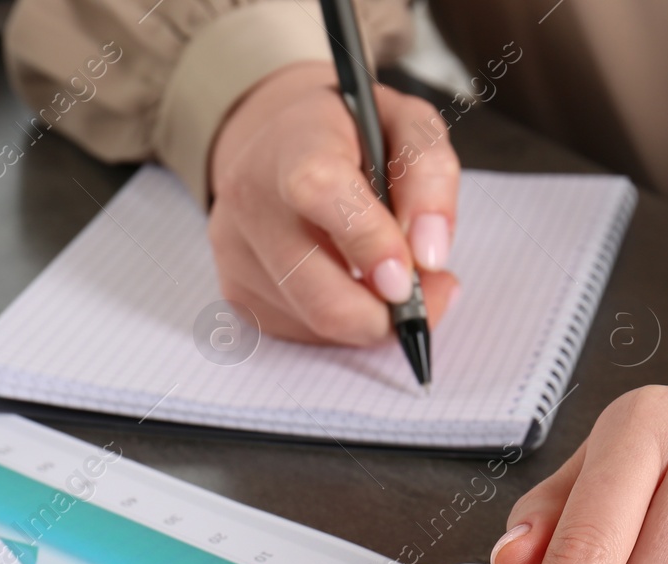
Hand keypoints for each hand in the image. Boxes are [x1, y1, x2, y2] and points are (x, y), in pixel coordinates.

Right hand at [208, 61, 460, 344]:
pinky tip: (352, 283)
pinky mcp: (237, 294)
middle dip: (388, 313)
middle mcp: (250, 201)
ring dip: (374, 316)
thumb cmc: (349, 135)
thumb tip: (430, 255)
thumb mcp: (406, 126)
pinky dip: (345, 322)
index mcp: (292, 145)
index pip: (319, 192)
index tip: (408, 278)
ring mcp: (235, 254)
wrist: (277, 143)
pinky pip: (306, 333)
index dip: (369, 241)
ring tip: (394, 276)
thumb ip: (430, 177)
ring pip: (321, 323)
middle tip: (431, 294)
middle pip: (319, 293)